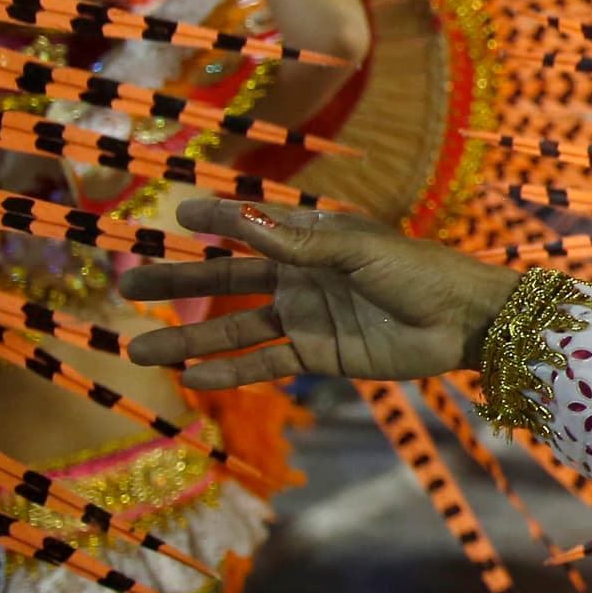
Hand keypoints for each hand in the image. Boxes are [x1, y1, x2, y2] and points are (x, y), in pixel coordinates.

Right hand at [122, 199, 522, 386]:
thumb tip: (232, 219)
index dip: (216, 221)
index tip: (176, 215)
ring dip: (189, 339)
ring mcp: (307, 317)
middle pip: (227, 281)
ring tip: (138, 348)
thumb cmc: (417, 270)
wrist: (464, 320)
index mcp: (311, 240)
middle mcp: (300, 277)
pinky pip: (265, 362)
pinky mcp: (320, 355)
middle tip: (127, 284)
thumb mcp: (356, 249)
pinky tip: (193, 377)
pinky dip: (230, 371)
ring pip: (235, 328)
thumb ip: (295, 243)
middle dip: (179, 282)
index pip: (250, 228)